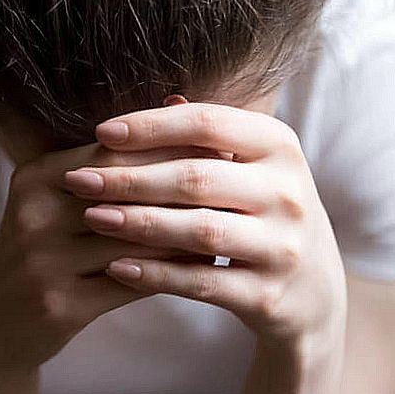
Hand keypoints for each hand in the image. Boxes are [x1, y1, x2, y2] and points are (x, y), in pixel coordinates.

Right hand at [0, 139, 222, 368]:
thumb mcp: (63, 195)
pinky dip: (174, 271)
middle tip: (238, 182)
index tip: (222, 146)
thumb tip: (179, 101)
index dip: (172, 147)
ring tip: (232, 220)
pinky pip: (133, 281)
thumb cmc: (48, 246)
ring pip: (136, 238)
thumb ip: (117, 157)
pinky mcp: (59, 306)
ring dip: (189, 230)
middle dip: (186, 186)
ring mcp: (43, 262)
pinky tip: (206, 264)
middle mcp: (33, 214)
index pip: (116, 151)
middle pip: (126, 192)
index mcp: (36, 176)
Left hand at [63, 101, 347, 351]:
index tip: (101, 132)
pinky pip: (201, 283)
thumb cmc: (265, 211)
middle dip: (130, 177)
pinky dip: (156, 274)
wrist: (314, 290)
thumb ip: (212, 135)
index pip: (208, 123)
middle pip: (197, 178)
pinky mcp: (267, 297)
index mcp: (280, 147)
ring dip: (137, 223)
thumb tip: (164, 96)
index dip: (151, 126)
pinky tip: (116, 267)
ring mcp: (281, 247)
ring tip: (91, 217)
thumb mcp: (253, 166)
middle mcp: (287, 193)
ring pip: (198, 231)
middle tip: (80, 181)